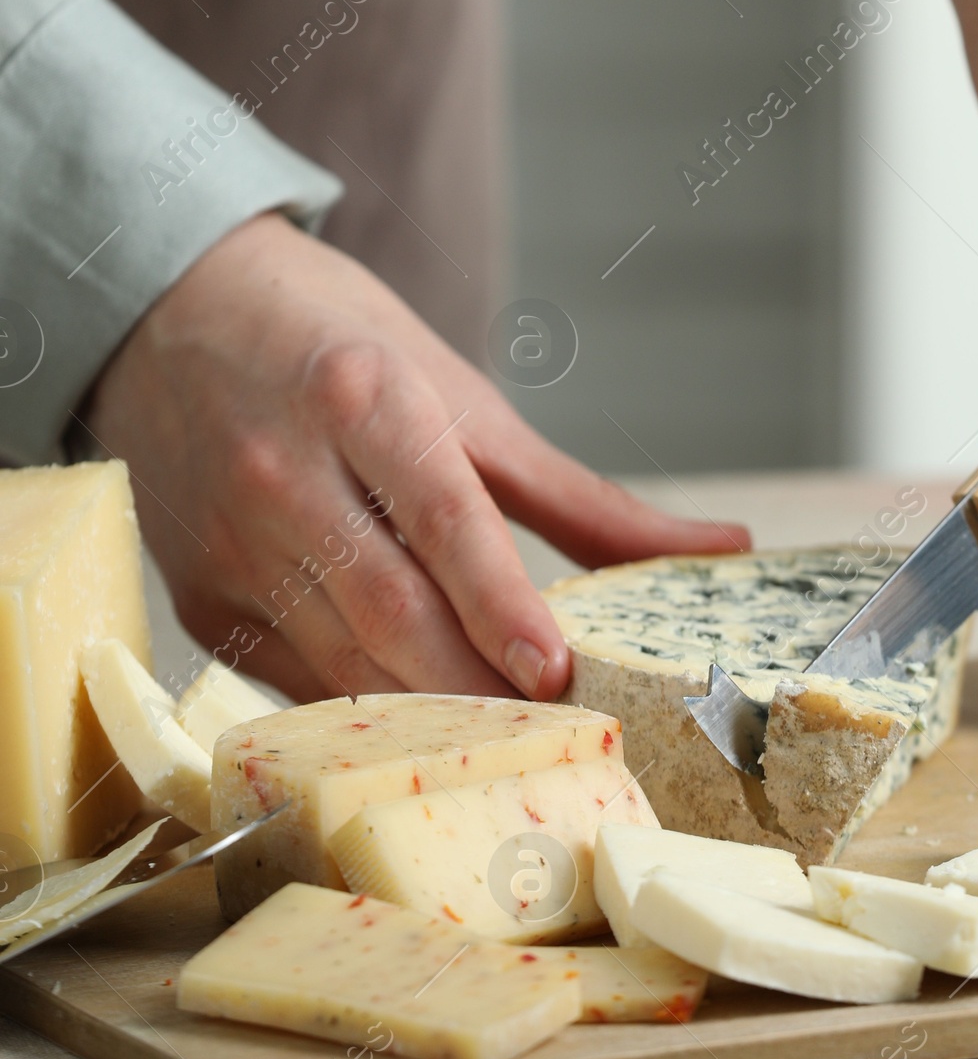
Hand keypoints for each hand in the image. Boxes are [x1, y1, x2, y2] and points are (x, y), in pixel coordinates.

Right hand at [83, 214, 748, 700]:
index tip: (556, 670)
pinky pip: (298, 679)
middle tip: (561, 734)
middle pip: (392, 610)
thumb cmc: (336, 342)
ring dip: (431, 716)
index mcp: (361, 396)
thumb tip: (724, 546)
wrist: (172, 310)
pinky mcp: (200, 600)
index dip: (500, 603)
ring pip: (343, 664)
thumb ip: (582, 495)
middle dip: (480, 686)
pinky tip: (427, 727)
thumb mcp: (462, 392)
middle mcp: (284, 472)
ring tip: (514, 748)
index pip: (443, 517)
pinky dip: (368, 710)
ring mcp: (232, 545)